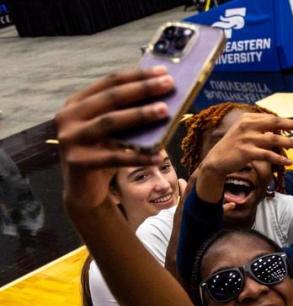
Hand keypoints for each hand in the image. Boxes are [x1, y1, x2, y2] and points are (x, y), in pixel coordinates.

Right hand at [56, 67, 173, 214]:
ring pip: (110, 122)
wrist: (84, 190)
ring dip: (140, 115)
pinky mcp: (78, 161)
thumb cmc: (103, 153)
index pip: (109, 82)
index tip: (163, 71)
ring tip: (165, 111)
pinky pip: (114, 157)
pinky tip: (159, 156)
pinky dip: (138, 156)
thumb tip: (162, 96)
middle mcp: (68, 116)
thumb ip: (126, 113)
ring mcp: (70, 138)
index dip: (137, 76)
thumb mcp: (112, 130)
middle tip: (168, 84)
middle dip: (142, 89)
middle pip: (110, 98)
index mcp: (77, 102)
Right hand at [197, 112, 292, 177]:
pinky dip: (279, 158)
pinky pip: (268, 155)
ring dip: (291, 143)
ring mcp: (247, 139)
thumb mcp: (244, 131)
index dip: (287, 121)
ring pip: (275, 139)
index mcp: (248, 119)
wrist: (217, 160)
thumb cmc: (233, 146)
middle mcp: (248, 126)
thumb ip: (258, 127)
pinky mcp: (247, 152)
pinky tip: (289, 162)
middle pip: (275, 123)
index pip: (272, 118)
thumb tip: (277, 126)